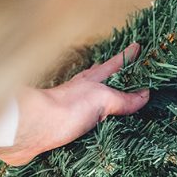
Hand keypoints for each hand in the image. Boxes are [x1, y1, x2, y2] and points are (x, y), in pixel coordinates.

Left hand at [0, 43, 149, 165]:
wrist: (32, 130)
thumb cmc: (67, 108)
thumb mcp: (102, 99)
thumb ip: (123, 99)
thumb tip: (144, 95)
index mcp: (91, 82)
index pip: (113, 66)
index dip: (126, 57)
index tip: (137, 46)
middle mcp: (80, 93)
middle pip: (99, 79)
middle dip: (111, 75)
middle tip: (123, 72)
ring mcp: (70, 110)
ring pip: (91, 101)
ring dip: (103, 101)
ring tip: (113, 102)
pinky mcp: (63, 129)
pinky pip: (83, 124)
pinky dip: (93, 124)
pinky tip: (95, 130)